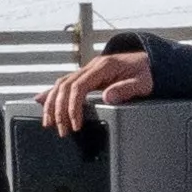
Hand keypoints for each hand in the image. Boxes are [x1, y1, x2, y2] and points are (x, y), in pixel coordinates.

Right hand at [36, 45, 158, 138]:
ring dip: (52, 103)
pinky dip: (52, 94)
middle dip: (59, 109)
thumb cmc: (147, 73)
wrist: (150, 61)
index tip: (75, 124)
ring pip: (61, 84)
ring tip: (49, 123)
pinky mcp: (87, 76)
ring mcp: (88, 70)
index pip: (79, 86)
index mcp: (104, 66)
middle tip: (61, 129)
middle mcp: (92, 66)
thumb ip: (126, 89)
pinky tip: (41, 102)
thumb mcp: (143, 82)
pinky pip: (65, 84)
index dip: (74, 106)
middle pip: (65, 85)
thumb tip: (108, 97)